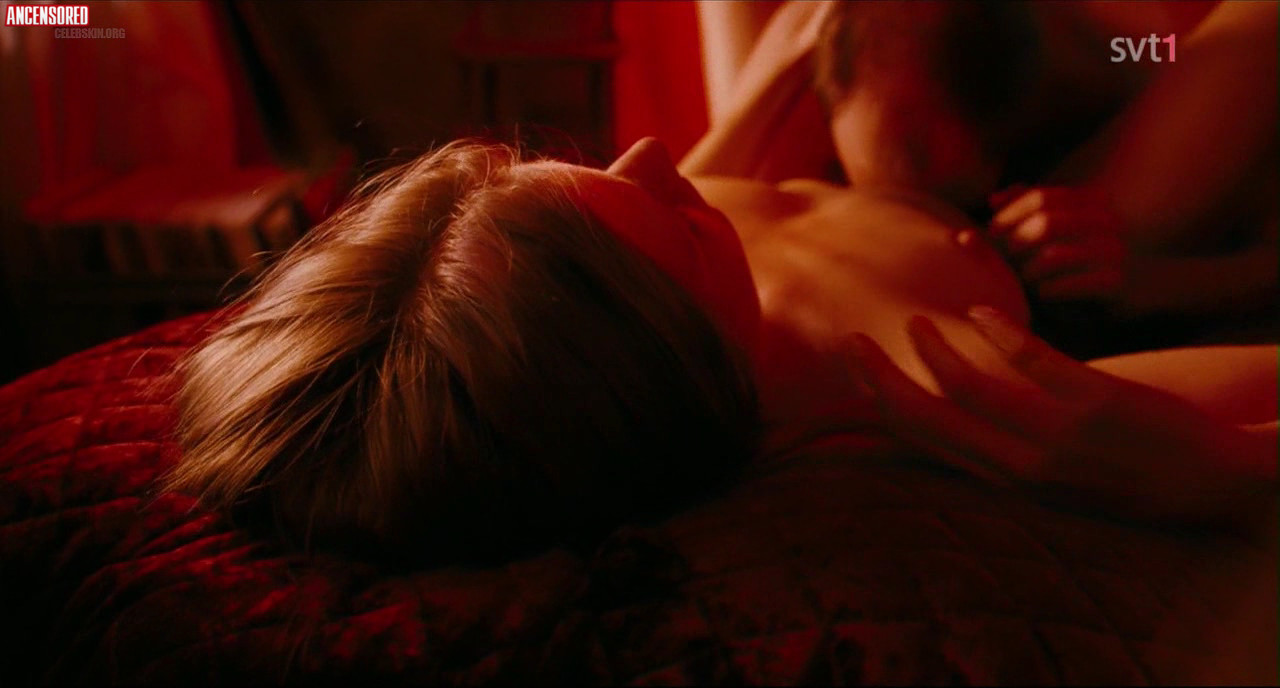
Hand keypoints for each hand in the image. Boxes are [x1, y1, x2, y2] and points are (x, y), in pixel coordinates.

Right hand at [847, 306, 1271, 524]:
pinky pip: (1030, 357)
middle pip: (926, 417)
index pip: (925, 445)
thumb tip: (958, 426)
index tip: (858, 375)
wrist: (1216, 486)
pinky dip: (996, 329)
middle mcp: (1025, 467)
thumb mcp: (1056, 483)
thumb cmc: (1130, 478)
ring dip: (930, 348)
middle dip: (880, 378)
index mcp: (1010, 484)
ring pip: (965, 385)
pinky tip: (981, 312)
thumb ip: (1005, 454)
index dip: (879, 407)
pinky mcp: (1095, 401)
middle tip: (854, 343)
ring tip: (916, 321)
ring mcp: (1059, 435)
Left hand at [984, 185, 1129, 302]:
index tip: (992, 234)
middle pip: (1046, 224)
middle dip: (1017, 244)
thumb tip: (993, 200)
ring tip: (1022, 280)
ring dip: (1028, 271)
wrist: (1119, 296)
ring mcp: (1114, 251)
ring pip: (1054, 256)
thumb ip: (1021, 209)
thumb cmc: (1070, 261)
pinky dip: (1047, 290)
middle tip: (1005, 261)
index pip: (1041, 198)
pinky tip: (1041, 294)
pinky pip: (1070, 285)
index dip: (1010, 215)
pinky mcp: (1114, 283)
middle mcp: (1107, 222)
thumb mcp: (1045, 231)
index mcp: (1091, 201)